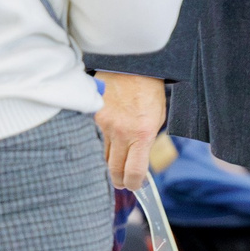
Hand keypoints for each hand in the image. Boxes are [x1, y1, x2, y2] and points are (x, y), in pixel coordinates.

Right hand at [96, 72, 166, 189]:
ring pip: (101, 156)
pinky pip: (94, 138)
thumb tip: (138, 159)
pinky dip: (99, 144)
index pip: (133, 172)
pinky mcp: (92, 117)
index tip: (134, 185)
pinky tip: (104, 140)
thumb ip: (146, 140)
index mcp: (142, 134)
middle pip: (113, 170)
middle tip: (121, 182)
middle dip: (118, 180)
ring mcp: (104, 125)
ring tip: (113, 165)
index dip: (133, 184)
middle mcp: (121, 133)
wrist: (131, 64)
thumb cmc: (149, 90)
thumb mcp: (157, 118)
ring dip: (108, 163)